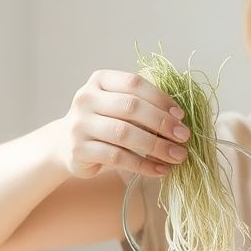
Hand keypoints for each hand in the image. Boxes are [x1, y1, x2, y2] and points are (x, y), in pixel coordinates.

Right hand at [57, 70, 190, 178]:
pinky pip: (117, 157)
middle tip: (184, 137)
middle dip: (162, 123)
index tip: (181, 115)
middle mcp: (86, 98)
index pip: (134, 83)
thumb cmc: (103, 123)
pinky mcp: (79, 150)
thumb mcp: (119, 107)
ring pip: (125, 134)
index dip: (161, 98)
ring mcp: (80, 124)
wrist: (66, 144)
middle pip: (131, 107)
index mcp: (100, 80)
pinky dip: (143, 165)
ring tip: (177, 156)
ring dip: (156, 146)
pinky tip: (160, 170)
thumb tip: (179, 120)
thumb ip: (143, 107)